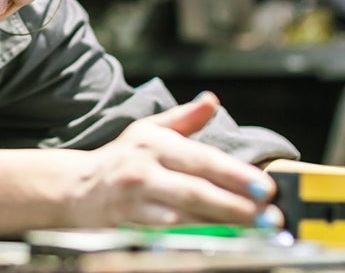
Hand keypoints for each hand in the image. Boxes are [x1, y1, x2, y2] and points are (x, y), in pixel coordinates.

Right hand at [65, 92, 280, 229]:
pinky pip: (167, 236)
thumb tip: (212, 101)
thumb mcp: (148, 130)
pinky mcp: (128, 226)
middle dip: (237, 206)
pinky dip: (194, 239)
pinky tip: (221, 243)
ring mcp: (135, 201)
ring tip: (255, 233)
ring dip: (222, 227)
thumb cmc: (121, 158)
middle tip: (270, 217)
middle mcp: (144, 171)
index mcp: (154, 143)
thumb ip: (184, 119)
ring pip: (184, 219)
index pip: (202, 160)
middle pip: (197, 192)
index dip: (236, 175)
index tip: (266, 187)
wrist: (74, 187)